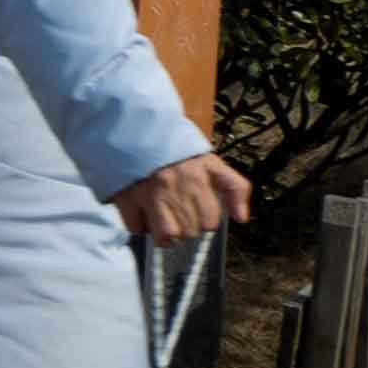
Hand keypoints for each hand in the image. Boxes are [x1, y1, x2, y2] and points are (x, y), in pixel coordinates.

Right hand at [117, 151, 254, 244]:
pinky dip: (141, 225)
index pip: (211, 222)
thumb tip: (242, 219)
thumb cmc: (178, 153)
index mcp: (199, 178)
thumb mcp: (213, 164)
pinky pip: (138, 228)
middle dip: (186, 228)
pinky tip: (144, 214)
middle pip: (190, 232)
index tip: (198, 212)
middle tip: (179, 213)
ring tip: (164, 221)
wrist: (138, 131)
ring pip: (166, 236)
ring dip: (166, 234)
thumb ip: (235, 188)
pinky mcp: (125, 198)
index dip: (205, 220)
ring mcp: (149, 194)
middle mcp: (175, 187)